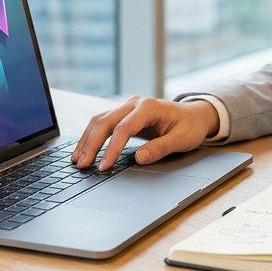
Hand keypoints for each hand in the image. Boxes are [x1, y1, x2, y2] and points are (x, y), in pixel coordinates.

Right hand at [70, 96, 219, 170]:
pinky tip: (84, 149)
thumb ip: (161, 148)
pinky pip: (103, 123)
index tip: (104, 166)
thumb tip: (139, 158)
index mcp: (149, 107)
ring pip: (100, 120)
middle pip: (105, 121)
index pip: (123, 128)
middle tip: (82, 165)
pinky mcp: (124, 114)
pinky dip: (92, 136)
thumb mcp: (182, 140)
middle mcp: (134, 104)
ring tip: (77, 160)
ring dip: (87, 140)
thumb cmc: (190, 127)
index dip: (111, 148)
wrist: (194, 115)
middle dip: (91, 144)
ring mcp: (128, 107)